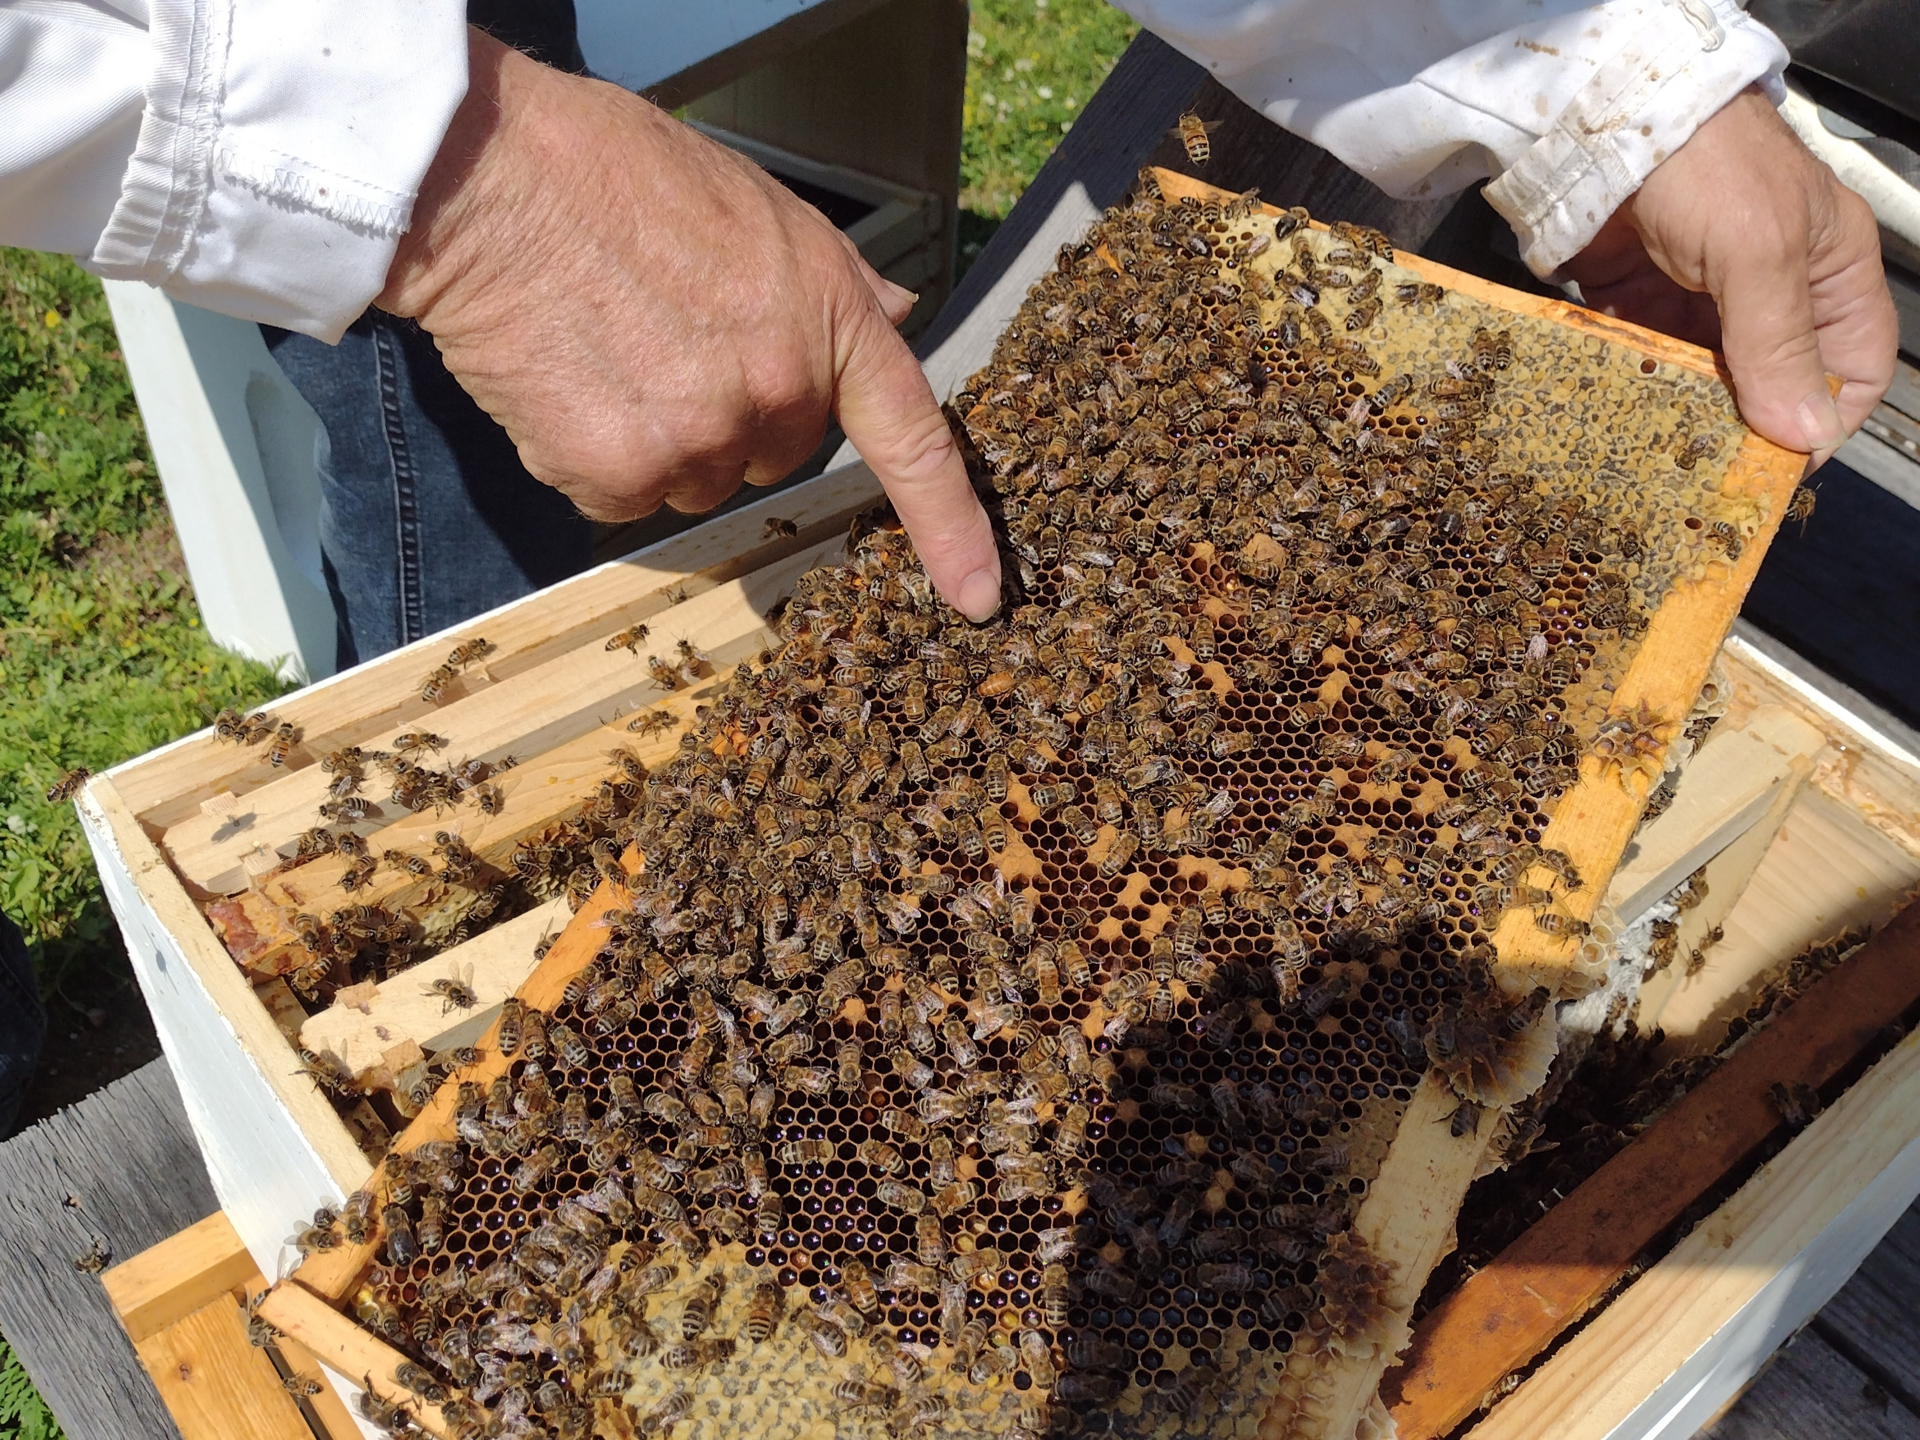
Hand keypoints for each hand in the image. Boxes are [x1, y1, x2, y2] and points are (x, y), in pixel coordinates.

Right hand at [378, 30, 1002, 619]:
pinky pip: (622, 495)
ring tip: (610, 345)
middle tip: (665, 336)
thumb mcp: (763, 207)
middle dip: (730, 414)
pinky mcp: (620, 472)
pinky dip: (593, 454)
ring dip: (658, 436)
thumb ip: (835, 282)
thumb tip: (895, 318)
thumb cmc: (616, 174)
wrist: (493, 180)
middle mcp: (780, 391)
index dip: (952, 529)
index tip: (979, 593)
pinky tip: (571, 378)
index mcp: (829, 320)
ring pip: (695, 479)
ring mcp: (701, 439)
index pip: (915, 441)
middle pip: (773, 457)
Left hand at [1561, 87, 1895, 466]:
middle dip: (1741, 426)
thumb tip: (1803, 433)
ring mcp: (1699, 294)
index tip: (1778, 465)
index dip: (1824, 420)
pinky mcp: (1636, 296)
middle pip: (1768, 383)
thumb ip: (1778, 343)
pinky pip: (1640, 355)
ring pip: (1699, 377)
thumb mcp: (1760, 253)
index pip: (1851, 369)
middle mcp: (1769, 289)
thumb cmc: (1709, 164)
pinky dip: (1629, 382)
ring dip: (1678, 410)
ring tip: (1653, 452)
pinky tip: (1612, 410)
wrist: (1608, 118)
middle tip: (1704, 471)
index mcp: (1826, 273)